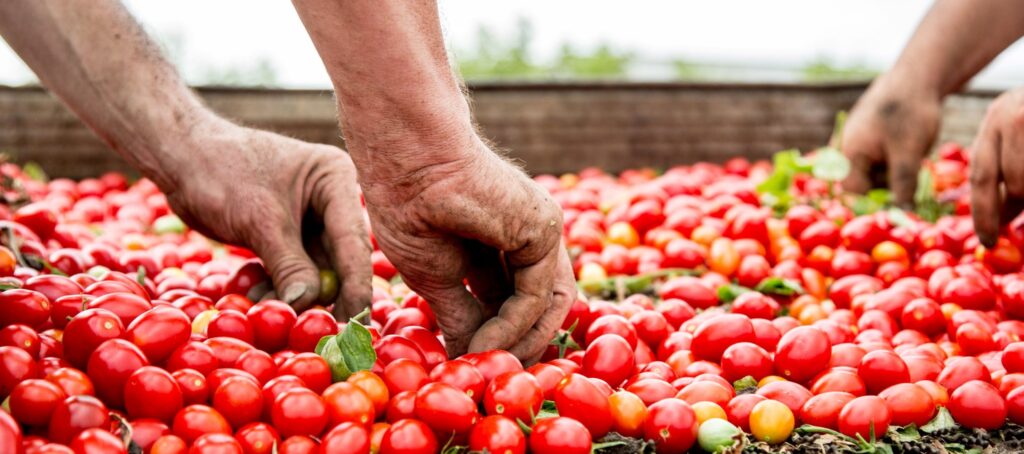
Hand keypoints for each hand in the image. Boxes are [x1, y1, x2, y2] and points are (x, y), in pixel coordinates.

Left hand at [164, 117, 371, 317]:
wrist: (179, 158)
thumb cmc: (220, 173)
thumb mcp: (259, 221)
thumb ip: (289, 265)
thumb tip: (309, 306)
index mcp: (336, 180)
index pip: (353, 240)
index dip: (356, 284)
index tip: (358, 322)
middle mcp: (331, 199)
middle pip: (339, 259)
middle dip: (322, 295)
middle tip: (318, 331)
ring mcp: (309, 219)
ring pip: (314, 270)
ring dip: (294, 295)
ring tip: (266, 309)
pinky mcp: (286, 235)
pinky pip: (291, 270)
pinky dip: (276, 287)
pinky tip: (255, 296)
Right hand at [361, 139, 575, 361]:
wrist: (406, 163)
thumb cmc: (409, 208)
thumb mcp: (436, 277)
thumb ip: (460, 316)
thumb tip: (467, 358)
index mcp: (499, 243)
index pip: (514, 302)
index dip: (501, 339)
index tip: (478, 369)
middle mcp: (527, 237)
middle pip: (541, 306)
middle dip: (521, 346)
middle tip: (494, 377)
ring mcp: (540, 231)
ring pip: (549, 304)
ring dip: (520, 344)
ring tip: (486, 367)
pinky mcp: (545, 229)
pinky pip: (537, 294)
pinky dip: (514, 327)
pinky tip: (484, 346)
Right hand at [841, 74, 943, 206]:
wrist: (915, 76)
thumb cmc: (910, 114)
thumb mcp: (909, 154)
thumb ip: (902, 186)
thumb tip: (903, 215)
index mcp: (848, 155)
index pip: (854, 193)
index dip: (877, 199)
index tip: (901, 197)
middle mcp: (844, 149)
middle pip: (862, 183)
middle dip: (886, 183)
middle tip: (909, 168)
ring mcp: (853, 140)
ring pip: (870, 171)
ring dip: (891, 170)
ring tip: (910, 151)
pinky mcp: (864, 135)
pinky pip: (874, 157)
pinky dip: (890, 158)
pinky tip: (904, 144)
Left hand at [970, 87, 1023, 247]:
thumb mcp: (1014, 131)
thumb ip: (1004, 166)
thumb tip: (998, 219)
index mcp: (996, 121)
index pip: (982, 176)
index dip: (984, 214)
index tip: (987, 241)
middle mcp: (1014, 116)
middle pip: (1016, 181)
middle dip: (1019, 207)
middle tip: (1018, 229)